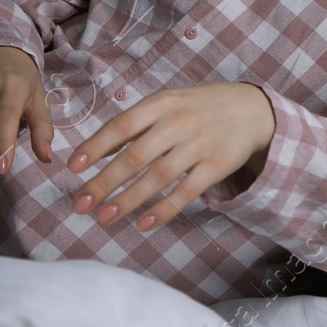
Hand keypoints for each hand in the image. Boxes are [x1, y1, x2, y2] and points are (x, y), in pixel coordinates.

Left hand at [66, 82, 275, 231]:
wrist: (252, 109)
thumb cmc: (199, 107)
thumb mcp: (168, 103)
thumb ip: (136, 125)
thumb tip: (94, 152)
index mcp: (161, 103)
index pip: (122, 125)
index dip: (95, 146)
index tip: (73, 167)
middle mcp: (179, 122)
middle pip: (135, 156)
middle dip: (104, 182)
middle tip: (80, 204)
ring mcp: (199, 145)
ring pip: (157, 177)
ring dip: (128, 200)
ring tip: (104, 217)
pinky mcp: (216, 166)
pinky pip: (186, 192)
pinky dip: (164, 210)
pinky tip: (143, 223)